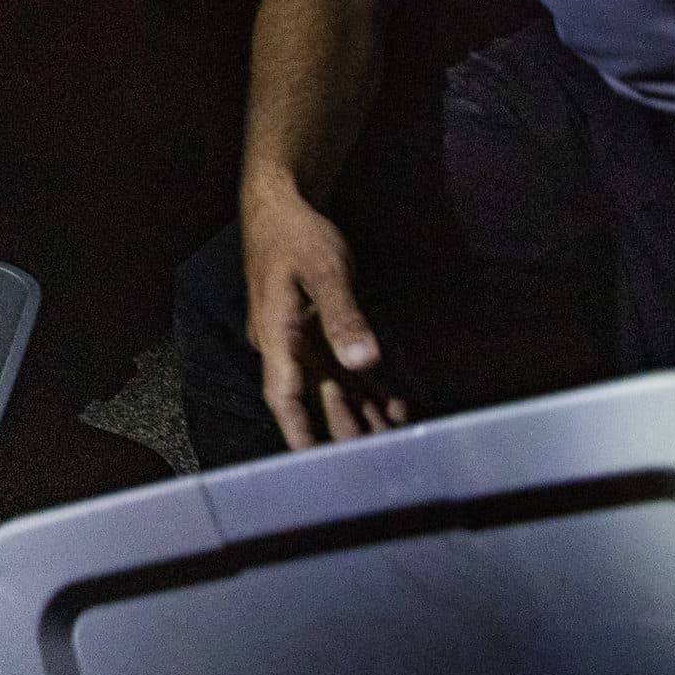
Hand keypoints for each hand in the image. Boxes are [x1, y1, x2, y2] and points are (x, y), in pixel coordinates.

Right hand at [239, 179, 405, 450]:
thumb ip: (343, 317)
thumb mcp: (322, 270)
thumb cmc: (295, 235)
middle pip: (315, 400)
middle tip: (381, 462)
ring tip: (396, 443)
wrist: (280, 206)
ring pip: (332, 388)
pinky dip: (368, 388)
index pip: (285, 396)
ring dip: (362, 414)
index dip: (300, 433)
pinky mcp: (319, 331)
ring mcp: (302, 341)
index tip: (315, 467)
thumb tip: (363, 361)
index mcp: (278, 335)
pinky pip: (344, 368)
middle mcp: (286, 346)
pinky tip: (393, 407)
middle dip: (346, 431)